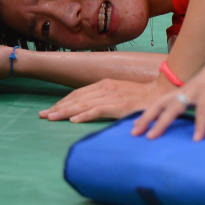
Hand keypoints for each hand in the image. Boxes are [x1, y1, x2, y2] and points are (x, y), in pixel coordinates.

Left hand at [39, 76, 174, 122]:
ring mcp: (112, 96)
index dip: (63, 102)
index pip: (78, 93)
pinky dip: (84, 115)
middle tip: (43, 115)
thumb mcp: (120, 93)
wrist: (161, 94)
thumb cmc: (141, 97)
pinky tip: (73, 120)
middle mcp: (105, 87)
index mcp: (105, 84)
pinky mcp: (118, 105)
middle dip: (58, 107)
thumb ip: (105, 98)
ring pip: (83, 104)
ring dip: (65, 112)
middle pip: (76, 98)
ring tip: (51, 118)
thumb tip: (88, 109)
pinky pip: (97, 110)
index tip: (50, 110)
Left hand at [132, 44, 204, 140]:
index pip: (165, 105)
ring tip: (151, 136)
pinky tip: (197, 139)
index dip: (152, 115)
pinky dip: (200, 124)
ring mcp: (197, 89)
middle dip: (146, 118)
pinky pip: (203, 109)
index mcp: (189, 93)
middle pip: (160, 104)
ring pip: (173, 106)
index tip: (138, 127)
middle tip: (133, 133)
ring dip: (161, 121)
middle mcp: (187, 90)